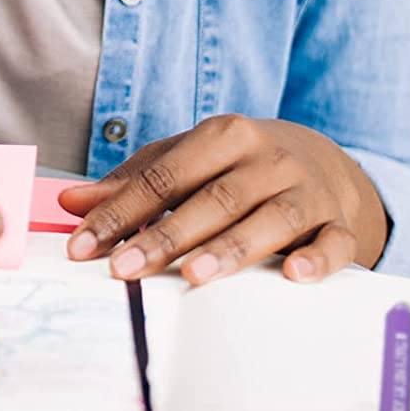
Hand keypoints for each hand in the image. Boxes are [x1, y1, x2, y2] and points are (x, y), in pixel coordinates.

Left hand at [58, 115, 387, 285]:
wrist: (323, 161)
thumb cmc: (238, 165)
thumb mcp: (187, 159)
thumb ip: (132, 181)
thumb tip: (71, 203)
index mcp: (222, 135)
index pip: (163, 175)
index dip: (120, 210)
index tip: (85, 245)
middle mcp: (265, 157)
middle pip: (212, 198)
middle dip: (165, 235)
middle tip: (125, 269)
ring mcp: (305, 190)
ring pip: (268, 218)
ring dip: (231, 248)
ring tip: (194, 275)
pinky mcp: (338, 223)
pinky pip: (333, 241)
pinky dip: (317, 258)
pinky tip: (294, 276)